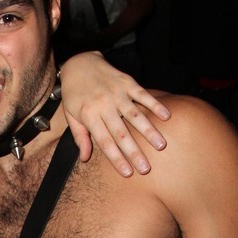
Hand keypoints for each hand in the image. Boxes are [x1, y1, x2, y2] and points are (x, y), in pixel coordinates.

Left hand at [61, 52, 169, 176]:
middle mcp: (104, 105)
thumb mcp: (72, 116)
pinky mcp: (127, 82)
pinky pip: (143, 94)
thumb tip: (85, 158)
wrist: (79, 64)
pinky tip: (166, 116)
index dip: (116, 158)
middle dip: (134, 152)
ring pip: (135, 115)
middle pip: (121, 133)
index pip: (105, 142)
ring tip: (161, 145)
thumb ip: (80, 136)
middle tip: (146, 168)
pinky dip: (155, 104)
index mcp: (89, 116)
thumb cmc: (74, 94)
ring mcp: (117, 93)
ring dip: (149, 131)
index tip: (127, 173)